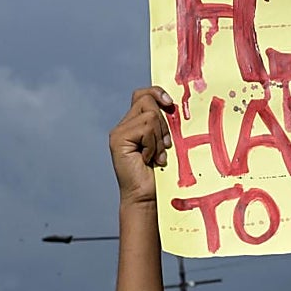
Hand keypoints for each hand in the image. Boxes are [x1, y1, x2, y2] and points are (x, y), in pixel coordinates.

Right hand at [109, 87, 173, 204]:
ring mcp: (119, 132)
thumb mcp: (166, 144)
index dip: (156, 93)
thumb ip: (164, 125)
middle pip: (147, 100)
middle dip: (163, 123)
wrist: (147, 198)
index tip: (169, 103)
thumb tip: (172, 105)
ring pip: (149, 115)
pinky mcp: (118, 139)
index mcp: (135, 124)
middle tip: (164, 146)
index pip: (144, 95)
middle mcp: (124, 125)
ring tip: (156, 157)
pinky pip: (145, 128)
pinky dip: (152, 145)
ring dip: (159, 138)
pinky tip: (148, 159)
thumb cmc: (160, 175)